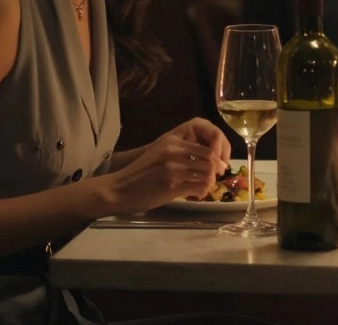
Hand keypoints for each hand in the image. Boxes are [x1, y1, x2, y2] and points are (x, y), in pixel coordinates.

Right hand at [104, 118, 231, 215]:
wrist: (119, 189)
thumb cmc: (140, 174)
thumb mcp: (160, 155)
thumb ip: (180, 154)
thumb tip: (206, 162)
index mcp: (173, 142)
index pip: (207, 147)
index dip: (217, 158)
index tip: (218, 167)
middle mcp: (174, 152)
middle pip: (211, 160)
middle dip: (216, 171)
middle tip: (214, 179)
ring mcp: (174, 169)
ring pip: (208, 174)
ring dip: (209, 183)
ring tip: (203, 188)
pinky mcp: (172, 186)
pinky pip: (199, 188)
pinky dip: (202, 193)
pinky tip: (196, 195)